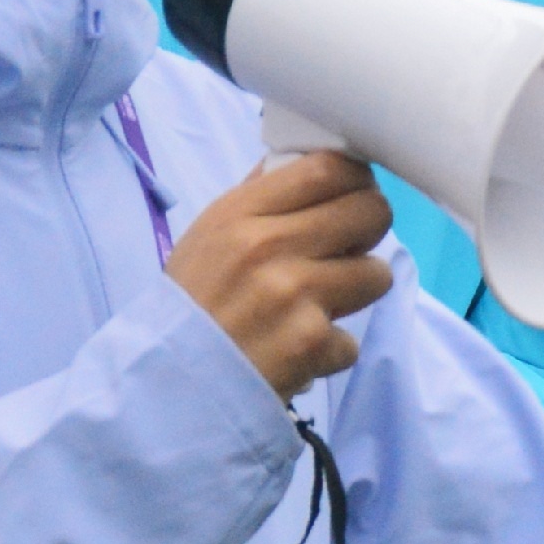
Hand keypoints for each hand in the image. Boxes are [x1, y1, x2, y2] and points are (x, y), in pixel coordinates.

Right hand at [166, 149, 392, 400]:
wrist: (167, 382)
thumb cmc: (191, 304)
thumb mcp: (208, 236)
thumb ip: (258, 197)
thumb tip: (302, 161)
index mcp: (242, 214)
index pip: (329, 169)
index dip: (355, 179)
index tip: (352, 193)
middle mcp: (270, 246)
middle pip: (369, 212)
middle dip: (367, 231)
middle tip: (348, 247)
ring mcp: (295, 295)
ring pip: (377, 274)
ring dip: (356, 291)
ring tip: (321, 303)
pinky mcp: (312, 343)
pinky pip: (352, 339)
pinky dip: (329, 350)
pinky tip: (298, 351)